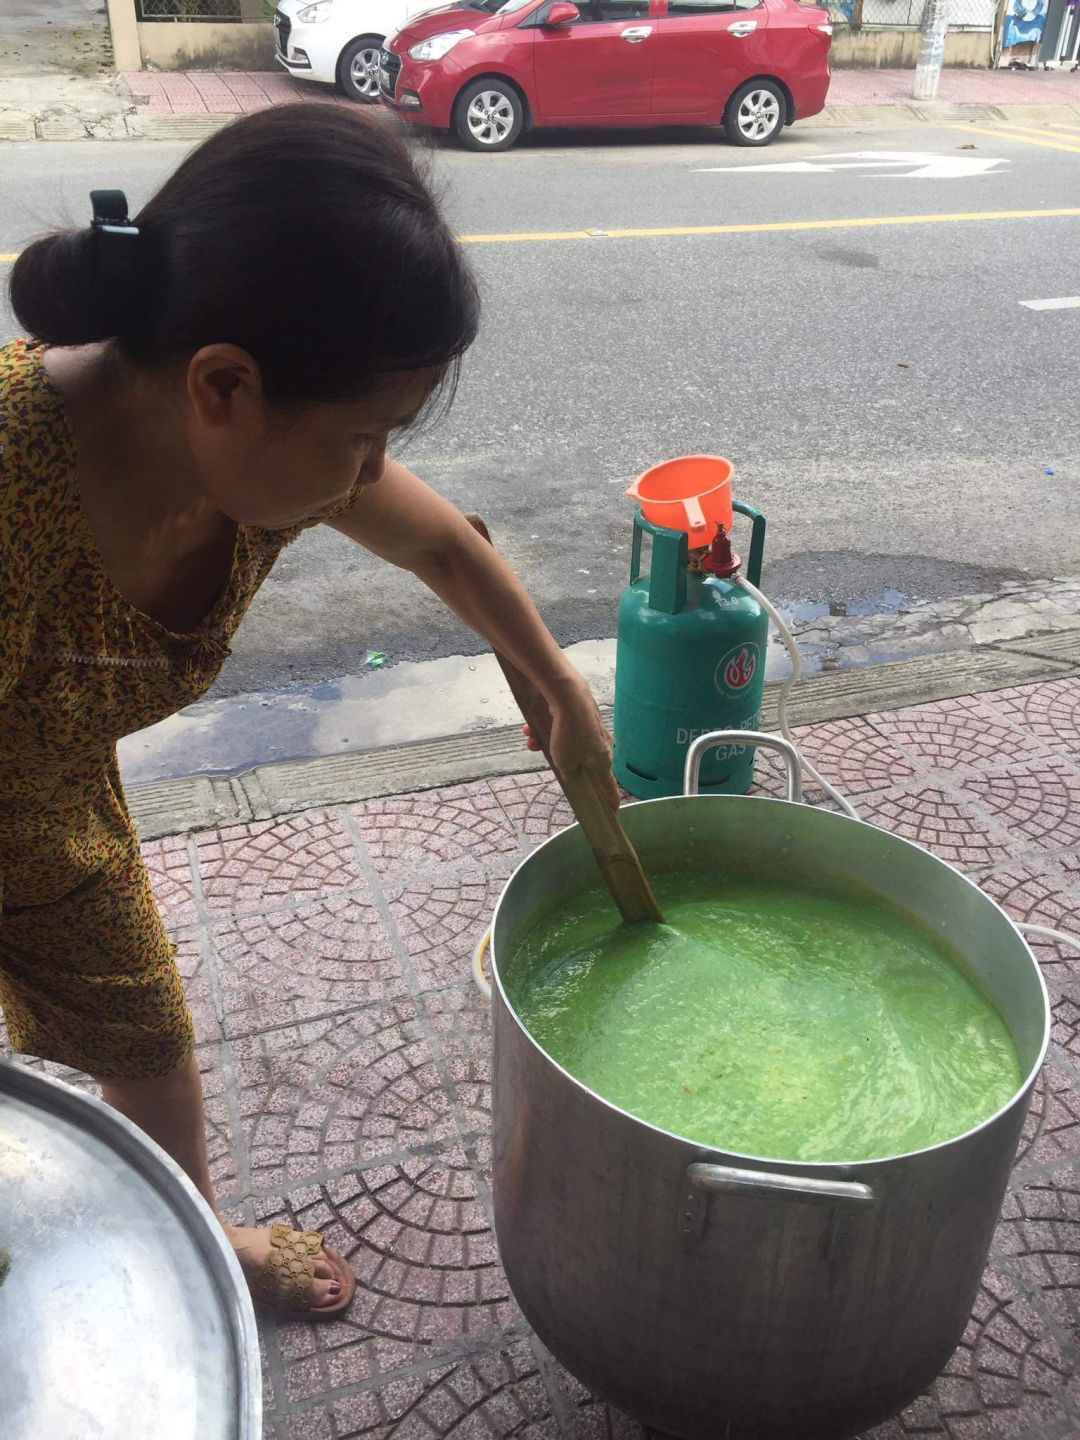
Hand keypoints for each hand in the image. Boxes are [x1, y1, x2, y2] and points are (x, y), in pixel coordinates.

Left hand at [522, 675, 619, 809]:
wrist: (568, 696)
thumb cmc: (570, 735)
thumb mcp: (565, 763)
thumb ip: (569, 772)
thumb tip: (571, 771)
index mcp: (603, 760)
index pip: (609, 786)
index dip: (610, 799)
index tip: (614, 810)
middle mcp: (602, 744)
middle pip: (584, 761)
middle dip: (561, 761)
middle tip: (550, 759)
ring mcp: (593, 728)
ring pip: (568, 743)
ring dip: (548, 744)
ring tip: (532, 742)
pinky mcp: (583, 713)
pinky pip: (564, 728)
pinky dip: (548, 730)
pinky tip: (531, 729)